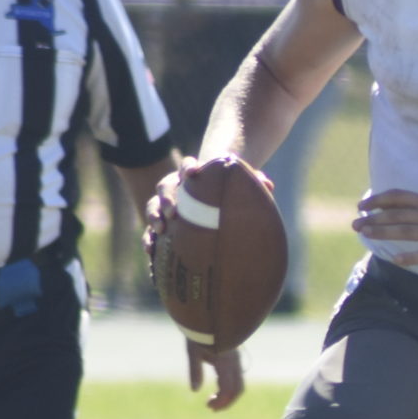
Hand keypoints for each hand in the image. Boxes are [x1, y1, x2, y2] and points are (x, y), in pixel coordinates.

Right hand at [143, 154, 274, 266]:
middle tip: (173, 211)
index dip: (188, 168)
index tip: (193, 173)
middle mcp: (176, 188)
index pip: (188, 166)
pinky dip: (150, 240)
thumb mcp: (240, 186)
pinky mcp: (163, 224)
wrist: (215, 201)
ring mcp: (167, 206)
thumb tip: (268, 186)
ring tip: (160, 229)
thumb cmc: (229, 193)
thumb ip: (253, 182)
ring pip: (153, 206)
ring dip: (154, 216)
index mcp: (193, 176)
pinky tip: (151, 252)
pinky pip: (151, 231)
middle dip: (167, 198)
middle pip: (165, 186)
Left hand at [185, 338, 244, 410]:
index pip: (229, 389)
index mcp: (225, 362)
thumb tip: (194, 390)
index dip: (221, 402)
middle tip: (210, 407)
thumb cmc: (198, 332)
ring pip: (238, 384)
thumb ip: (195, 370)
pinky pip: (235, 377)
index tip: (208, 406)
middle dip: (226, 402)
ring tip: (211, 401)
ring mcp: (235, 360)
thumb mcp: (193, 351)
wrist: (207, 315)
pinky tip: (216, 389)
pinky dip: (227, 387)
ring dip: (227, 396)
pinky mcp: (233, 359)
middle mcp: (234, 362)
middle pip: (237, 389)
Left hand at [354, 188, 417, 270]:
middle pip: (399, 214)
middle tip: (355, 224)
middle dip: (375, 218)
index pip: (399, 197)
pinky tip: (396, 260)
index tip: (361, 206)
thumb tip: (383, 210)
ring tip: (366, 235)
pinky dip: (410, 257)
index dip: (378, 200)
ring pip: (407, 231)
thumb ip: (412, 210)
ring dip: (385, 232)